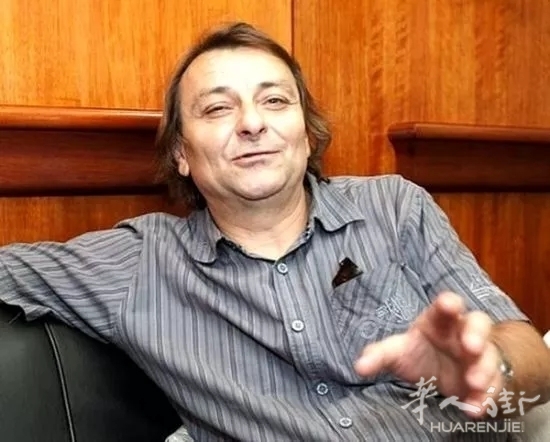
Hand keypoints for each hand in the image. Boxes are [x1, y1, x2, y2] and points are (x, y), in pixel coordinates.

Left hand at [354, 291, 502, 416]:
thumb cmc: (420, 351)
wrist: (446, 371)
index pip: (447, 305)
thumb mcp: (398, 351)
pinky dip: (486, 398)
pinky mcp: (488, 379)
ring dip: (483, 368)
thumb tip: (359, 367)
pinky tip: (473, 409)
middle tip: (470, 346)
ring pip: (490, 356)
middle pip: (479, 323)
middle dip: (476, 333)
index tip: (449, 304)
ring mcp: (479, 356)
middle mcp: (463, 333)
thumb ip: (379, 355)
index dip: (449, 303)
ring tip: (473, 382)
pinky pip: (494, 386)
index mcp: (440, 320)